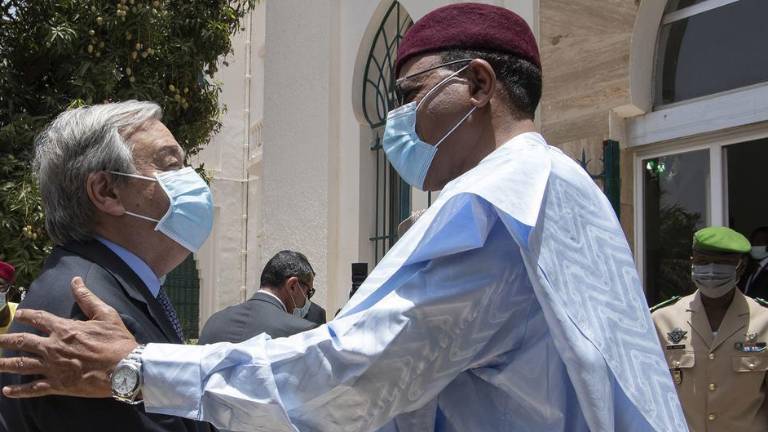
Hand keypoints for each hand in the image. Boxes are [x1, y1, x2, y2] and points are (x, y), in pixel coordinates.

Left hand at [0, 277, 137, 397]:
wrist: (124, 368)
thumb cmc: (117, 341)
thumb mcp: (105, 314)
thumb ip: (87, 298)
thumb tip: (76, 280)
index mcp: (64, 329)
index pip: (39, 318)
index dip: (27, 315)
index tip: (18, 315)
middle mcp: (52, 347)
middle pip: (22, 342)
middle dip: (6, 340)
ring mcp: (52, 367)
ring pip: (21, 365)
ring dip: (5, 364)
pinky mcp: (57, 385)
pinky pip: (32, 389)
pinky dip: (18, 391)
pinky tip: (7, 392)